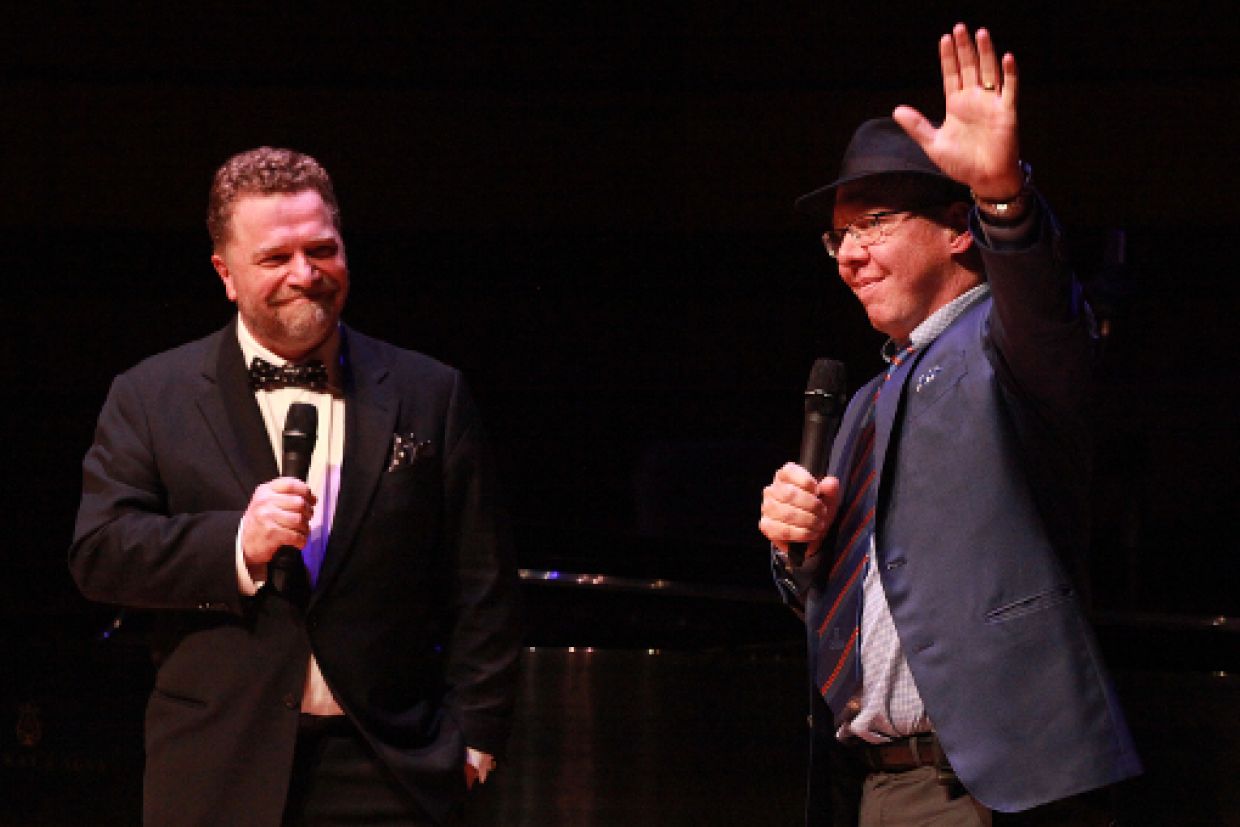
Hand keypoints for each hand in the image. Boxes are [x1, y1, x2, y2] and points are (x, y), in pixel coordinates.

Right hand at [241, 478, 315, 566]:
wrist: (243, 543)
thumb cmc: (260, 521)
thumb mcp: (267, 501)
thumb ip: (285, 495)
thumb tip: (311, 497)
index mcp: (265, 490)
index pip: (291, 484)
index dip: (306, 492)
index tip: (312, 500)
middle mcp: (265, 501)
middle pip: (299, 503)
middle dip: (308, 512)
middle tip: (308, 518)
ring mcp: (267, 517)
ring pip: (299, 520)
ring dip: (306, 528)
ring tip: (303, 531)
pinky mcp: (271, 533)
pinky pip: (295, 536)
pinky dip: (302, 540)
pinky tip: (300, 541)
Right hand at [759, 463, 840, 558]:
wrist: (809, 532)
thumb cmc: (815, 510)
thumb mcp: (827, 497)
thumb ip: (830, 488)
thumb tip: (830, 482)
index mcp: (785, 476)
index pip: (790, 471)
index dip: (806, 481)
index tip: (818, 491)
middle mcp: (772, 490)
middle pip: (790, 494)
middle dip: (811, 505)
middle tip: (823, 512)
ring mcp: (767, 508)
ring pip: (787, 514)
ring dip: (808, 521)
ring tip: (819, 524)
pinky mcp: (767, 526)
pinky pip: (784, 530)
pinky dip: (802, 534)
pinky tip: (811, 533)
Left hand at [893, 23, 1022, 199]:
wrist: (984, 179)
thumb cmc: (961, 163)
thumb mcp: (933, 144)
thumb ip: (917, 126)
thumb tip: (896, 110)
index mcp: (956, 105)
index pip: (951, 75)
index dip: (948, 57)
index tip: (944, 38)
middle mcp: (974, 100)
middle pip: (969, 67)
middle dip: (965, 48)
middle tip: (960, 27)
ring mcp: (991, 104)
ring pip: (990, 72)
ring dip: (986, 53)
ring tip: (981, 33)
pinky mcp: (1007, 112)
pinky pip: (1010, 89)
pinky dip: (1010, 73)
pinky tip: (1007, 57)